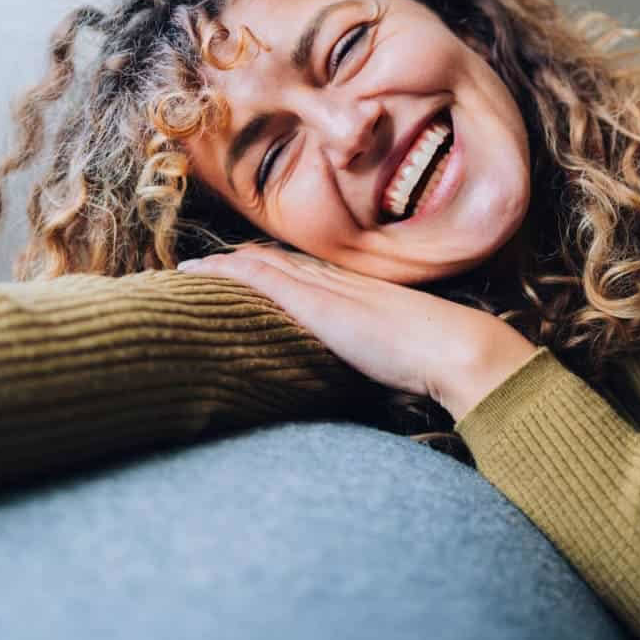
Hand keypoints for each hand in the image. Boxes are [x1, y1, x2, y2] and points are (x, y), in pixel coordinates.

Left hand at [177, 245, 537, 420]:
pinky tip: (196, 271)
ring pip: (259, 263)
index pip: (302, 272)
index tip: (237, 274)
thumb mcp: (399, 355)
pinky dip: (224, 270)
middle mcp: (335, 279)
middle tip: (197, 268)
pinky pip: (259, 276)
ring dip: (221, 264)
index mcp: (355, 291)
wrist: (454, 347)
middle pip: (275, 261)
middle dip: (236, 263)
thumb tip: (375, 378)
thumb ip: (378, 358)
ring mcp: (323, 286)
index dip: (266, 270)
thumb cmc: (437, 359)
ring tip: (186, 269)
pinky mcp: (315, 300)